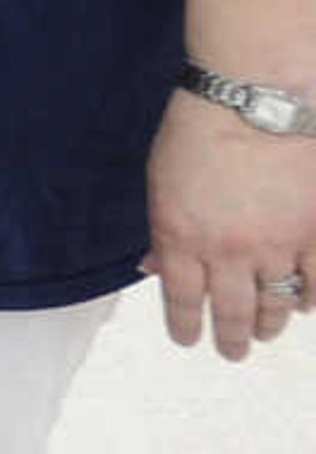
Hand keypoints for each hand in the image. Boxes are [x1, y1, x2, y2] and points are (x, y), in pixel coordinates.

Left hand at [144, 86, 315, 360]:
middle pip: (231, 312)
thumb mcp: (161, 182)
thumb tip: (153, 267)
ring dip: (269, 325)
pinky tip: (304, 306)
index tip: (189, 341)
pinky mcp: (315, 236)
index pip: (182, 301)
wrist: (256, 101)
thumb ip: (164, 230)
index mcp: (180, 239)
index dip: (186, 326)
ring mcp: (275, 247)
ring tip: (265, 334)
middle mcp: (226, 253)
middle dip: (230, 338)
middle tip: (232, 351)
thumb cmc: (198, 130)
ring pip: (276, 306)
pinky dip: (310, 301)